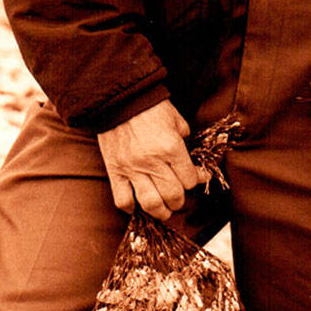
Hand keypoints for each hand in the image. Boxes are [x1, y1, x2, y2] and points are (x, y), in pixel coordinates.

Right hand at [97, 100, 204, 220]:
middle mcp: (154, 161)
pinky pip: (122, 199)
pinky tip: (136, 205)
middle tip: (178, 199)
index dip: (195, 181)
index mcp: (172, 148)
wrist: (119, 99)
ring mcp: (133, 168)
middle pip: (173, 195)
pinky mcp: (115, 170)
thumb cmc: (151, 107)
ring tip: (163, 211)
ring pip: (151, 203)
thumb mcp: (176, 120)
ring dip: (160, 211)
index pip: (190, 180)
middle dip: (179, 200)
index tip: (195, 179)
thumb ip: (185, 140)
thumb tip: (191, 160)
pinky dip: (130, 207)